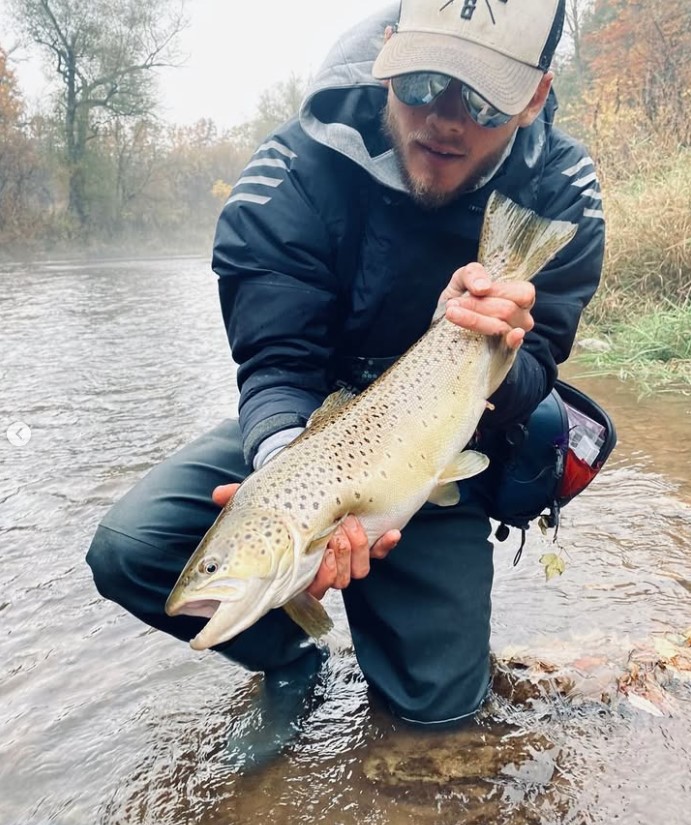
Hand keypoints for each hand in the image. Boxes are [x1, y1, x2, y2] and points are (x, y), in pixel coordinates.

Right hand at [212, 485, 399, 599]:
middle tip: (339, 532)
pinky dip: (386, 545)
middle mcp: (326, 563)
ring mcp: (350, 554)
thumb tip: (218, 494)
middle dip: (340, 558)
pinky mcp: (371, 541)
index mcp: (301, 562)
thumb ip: (241, 495)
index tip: (320, 555)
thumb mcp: (267, 495)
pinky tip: (391, 533)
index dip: (319, 577)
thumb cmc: (290, 494)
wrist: (321, 479)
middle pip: (338, 580)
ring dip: (360, 549)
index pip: (311, 587)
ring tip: (354, 525)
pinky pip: (382, 552)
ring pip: (359, 571)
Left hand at [439, 262, 534, 349]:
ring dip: (474, 320)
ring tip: (452, 313)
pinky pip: (510, 349)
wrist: (446, 322)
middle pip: (507, 311)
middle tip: (452, 305)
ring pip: (500, 328)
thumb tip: (482, 287)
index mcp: (520, 295)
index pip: (522, 293)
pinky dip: (511, 343)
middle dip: (477, 306)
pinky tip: (508, 337)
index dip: (497, 291)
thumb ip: (473, 274)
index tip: (471, 290)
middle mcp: (521, 317)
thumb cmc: (461, 296)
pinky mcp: (501, 353)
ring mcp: (512, 337)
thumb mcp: (463, 278)